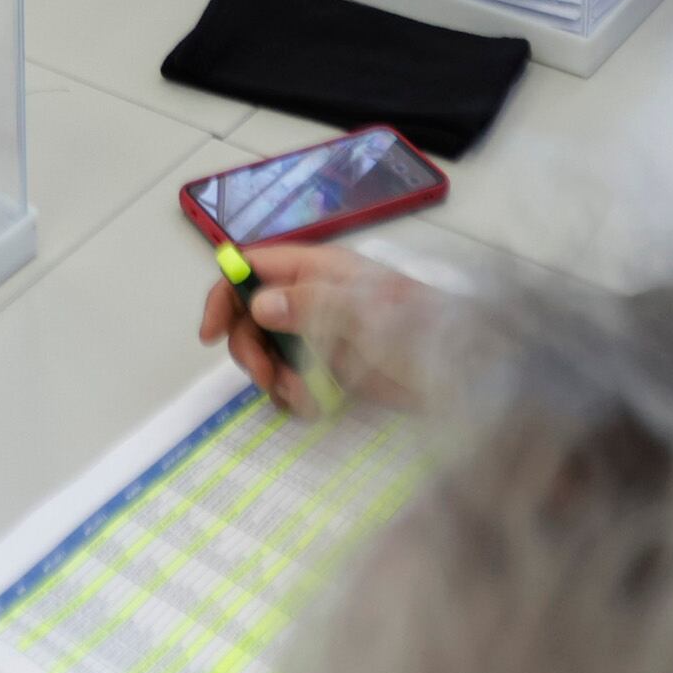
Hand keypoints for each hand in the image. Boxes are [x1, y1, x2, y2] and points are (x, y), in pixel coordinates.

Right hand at [198, 239, 441, 415]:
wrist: (461, 373)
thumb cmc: (421, 329)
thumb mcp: (365, 312)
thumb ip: (311, 303)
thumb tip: (258, 304)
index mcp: (318, 269)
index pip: (252, 267)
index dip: (224, 294)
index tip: (211, 334)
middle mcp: (312, 297)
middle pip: (250, 316)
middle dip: (251, 350)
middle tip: (266, 379)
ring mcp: (319, 334)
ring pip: (268, 352)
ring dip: (275, 378)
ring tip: (305, 397)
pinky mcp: (329, 368)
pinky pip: (291, 379)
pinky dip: (295, 396)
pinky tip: (316, 405)